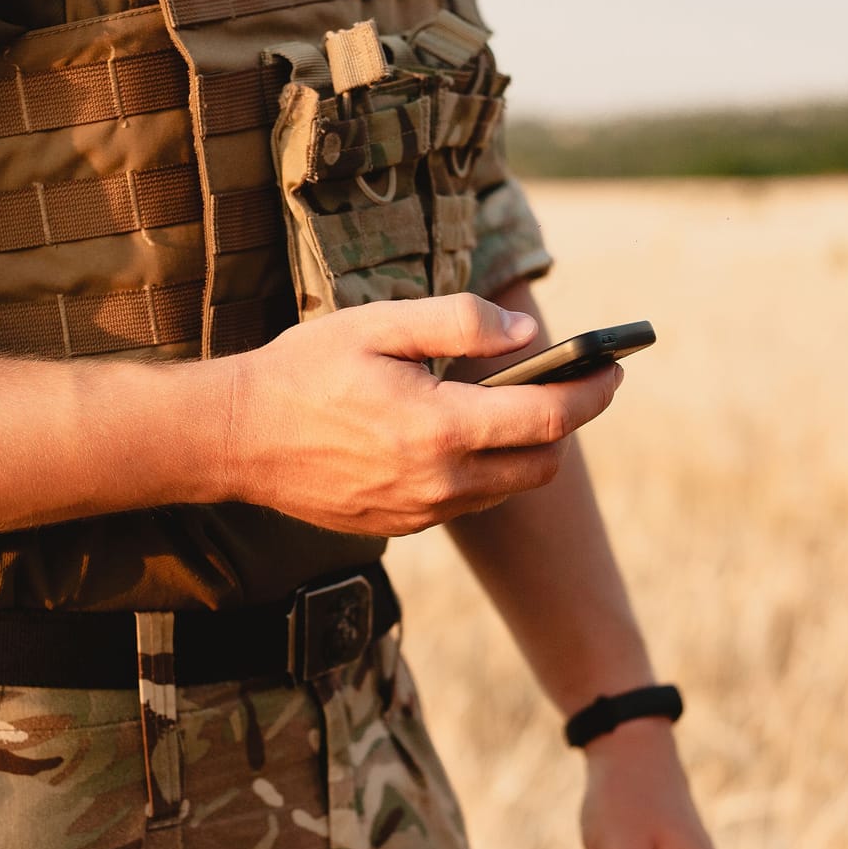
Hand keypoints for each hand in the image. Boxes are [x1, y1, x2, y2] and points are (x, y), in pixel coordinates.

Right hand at [221, 294, 623, 536]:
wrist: (233, 439)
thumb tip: (526, 334)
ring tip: (514, 405)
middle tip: (573, 384)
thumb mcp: (379, 325)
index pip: (550, 416)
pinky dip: (481, 470)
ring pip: (507, 489)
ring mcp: (419, 511)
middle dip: (568, 423)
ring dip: (524, 450)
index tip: (613, 367)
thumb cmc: (303, 372)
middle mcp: (439, 482)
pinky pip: (466, 503)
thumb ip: (459, 323)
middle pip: (541, 463)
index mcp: (440, 427)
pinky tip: (457, 436)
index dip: (594, 390)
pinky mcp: (400, 525)